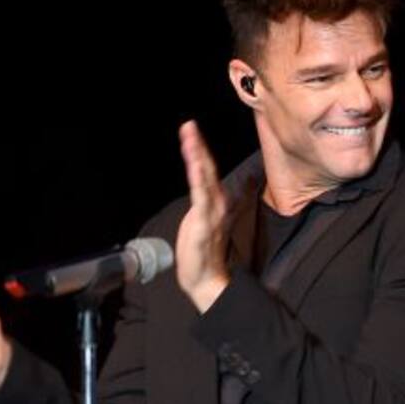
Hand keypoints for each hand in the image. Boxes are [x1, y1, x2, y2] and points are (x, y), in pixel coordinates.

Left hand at [176, 120, 230, 311]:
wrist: (205, 278)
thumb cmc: (202, 249)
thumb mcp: (204, 218)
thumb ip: (208, 199)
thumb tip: (210, 186)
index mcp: (214, 199)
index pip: (207, 169)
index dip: (199, 149)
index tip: (190, 130)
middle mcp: (216, 202)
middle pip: (206, 168)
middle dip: (197, 146)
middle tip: (189, 125)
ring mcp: (211, 211)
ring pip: (204, 178)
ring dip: (197, 156)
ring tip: (190, 138)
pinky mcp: (204, 222)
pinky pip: (201, 197)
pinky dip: (198, 179)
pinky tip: (194, 165)